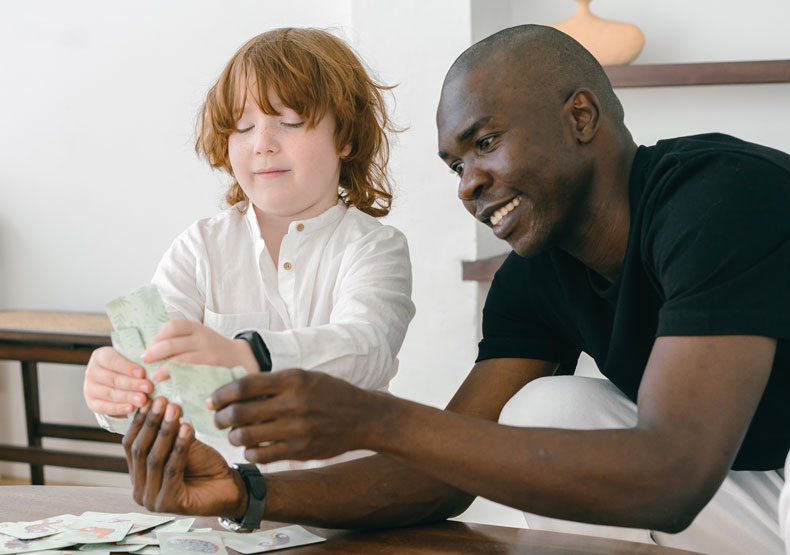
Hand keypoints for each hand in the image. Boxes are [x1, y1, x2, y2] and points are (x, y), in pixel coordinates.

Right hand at [83, 346, 152, 415]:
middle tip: (148, 388)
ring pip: (110, 393)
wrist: (113, 379)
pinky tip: (131, 408)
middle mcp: (91, 372)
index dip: (127, 367)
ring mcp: (89, 388)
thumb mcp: (129, 358)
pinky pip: (104, 407)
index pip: (112, 361)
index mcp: (100, 356)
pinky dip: (118, 408)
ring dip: (128, 397)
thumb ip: (136, 360)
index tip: (143, 373)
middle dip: (132, 384)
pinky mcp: (91, 402)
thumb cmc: (126, 366)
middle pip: (113, 379)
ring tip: (143, 399)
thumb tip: (152, 365)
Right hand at [123, 397, 245, 517]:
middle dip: (152, 423)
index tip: (149, 400)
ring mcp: (151, 500)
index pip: (131, 444)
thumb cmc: (205, 466)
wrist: (228, 488)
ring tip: (175, 411)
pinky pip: (171, 470)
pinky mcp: (167, 504)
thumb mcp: (184, 444)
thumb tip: (162, 403)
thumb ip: (170, 432)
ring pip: (154, 459)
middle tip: (162, 401)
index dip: (140, 421)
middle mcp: (139, 490)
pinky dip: (179, 448)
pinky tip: (186, 429)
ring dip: (165, 432)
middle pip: (140, 451)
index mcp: (138, 475)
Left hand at [141, 319, 258, 378]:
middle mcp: (203, 338)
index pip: (173, 325)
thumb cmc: (212, 348)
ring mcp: (208, 354)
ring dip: (163, 368)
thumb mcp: (199, 336)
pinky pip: (191, 373)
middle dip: (155, 352)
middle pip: (172, 343)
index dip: (158, 336)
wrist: (240, 357)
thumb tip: (150, 348)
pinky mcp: (212, 369)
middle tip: (145, 360)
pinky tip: (172, 382)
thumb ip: (180, 338)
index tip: (150, 346)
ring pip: (180, 359)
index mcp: (197, 328)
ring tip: (155, 376)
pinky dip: (178, 377)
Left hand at [208, 369, 384, 462]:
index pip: (245, 386)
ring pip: (247, 436)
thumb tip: (237, 390)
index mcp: (293, 379)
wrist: (363, 417)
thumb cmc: (330, 393)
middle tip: (218, 420)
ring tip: (235, 435)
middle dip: (222, 418)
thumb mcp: (305, 377)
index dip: (222, 394)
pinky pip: (262, 455)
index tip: (212, 400)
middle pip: (241, 413)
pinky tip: (250, 448)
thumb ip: (275, 383)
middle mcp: (293, 403)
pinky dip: (250, 453)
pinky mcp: (300, 450)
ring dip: (234, 437)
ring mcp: (297, 429)